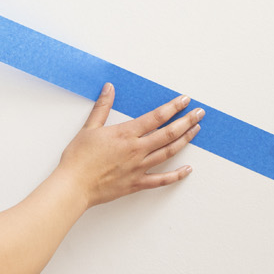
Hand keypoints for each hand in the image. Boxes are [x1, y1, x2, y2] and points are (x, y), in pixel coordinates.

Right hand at [57, 84, 203, 207]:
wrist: (73, 186)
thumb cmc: (78, 158)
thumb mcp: (89, 128)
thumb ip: (102, 107)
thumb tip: (109, 88)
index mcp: (126, 134)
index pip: (156, 117)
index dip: (172, 107)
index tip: (185, 100)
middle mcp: (136, 150)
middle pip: (168, 133)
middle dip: (186, 122)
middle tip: (200, 113)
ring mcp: (139, 167)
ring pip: (168, 152)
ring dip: (184, 141)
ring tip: (196, 131)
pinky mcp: (137, 183)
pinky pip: (161, 179)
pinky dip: (176, 175)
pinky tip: (188, 169)